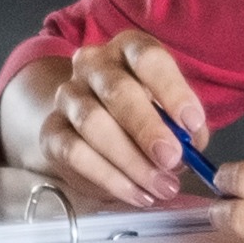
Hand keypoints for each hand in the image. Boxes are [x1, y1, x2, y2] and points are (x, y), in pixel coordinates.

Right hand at [0, 31, 213, 211]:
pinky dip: (110, 177)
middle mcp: (93, 64)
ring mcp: (67, 96)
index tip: (192, 124)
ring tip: (160, 186)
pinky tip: (137, 193)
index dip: (172, 90)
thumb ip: (184, 126)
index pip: (146, 57)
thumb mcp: (170, 113)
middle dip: (148, 128)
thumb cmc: (142, 115)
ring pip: (93, 123)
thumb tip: (190, 146)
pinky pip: (75, 152)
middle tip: (172, 159)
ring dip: (131, 160)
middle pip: (117, 90)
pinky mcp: (51, 131)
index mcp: (128, 49)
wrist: (91, 131)